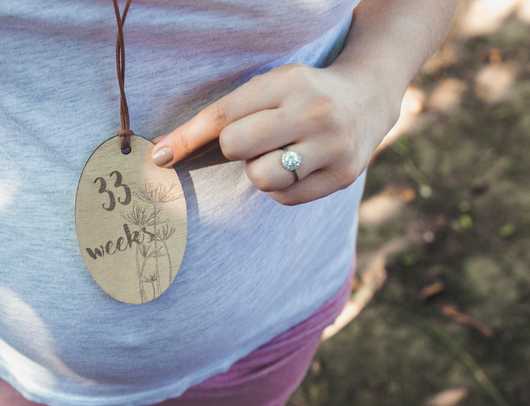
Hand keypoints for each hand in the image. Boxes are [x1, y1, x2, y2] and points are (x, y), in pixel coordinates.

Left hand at [151, 62, 402, 206]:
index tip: (160, 157)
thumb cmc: (301, 95)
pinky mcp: (343, 176)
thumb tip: (163, 154)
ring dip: (259, 171)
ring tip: (279, 154)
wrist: (369, 98)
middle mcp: (314, 112)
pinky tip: (297, 167)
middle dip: (235, 148)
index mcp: (289, 82)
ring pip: (261, 178)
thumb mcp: (267, 88)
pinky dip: (280, 188)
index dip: (187, 138)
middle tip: (256, 140)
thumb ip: (219, 116)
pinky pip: (285, 198)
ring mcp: (332, 145)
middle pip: (237, 146)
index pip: (223, 115)